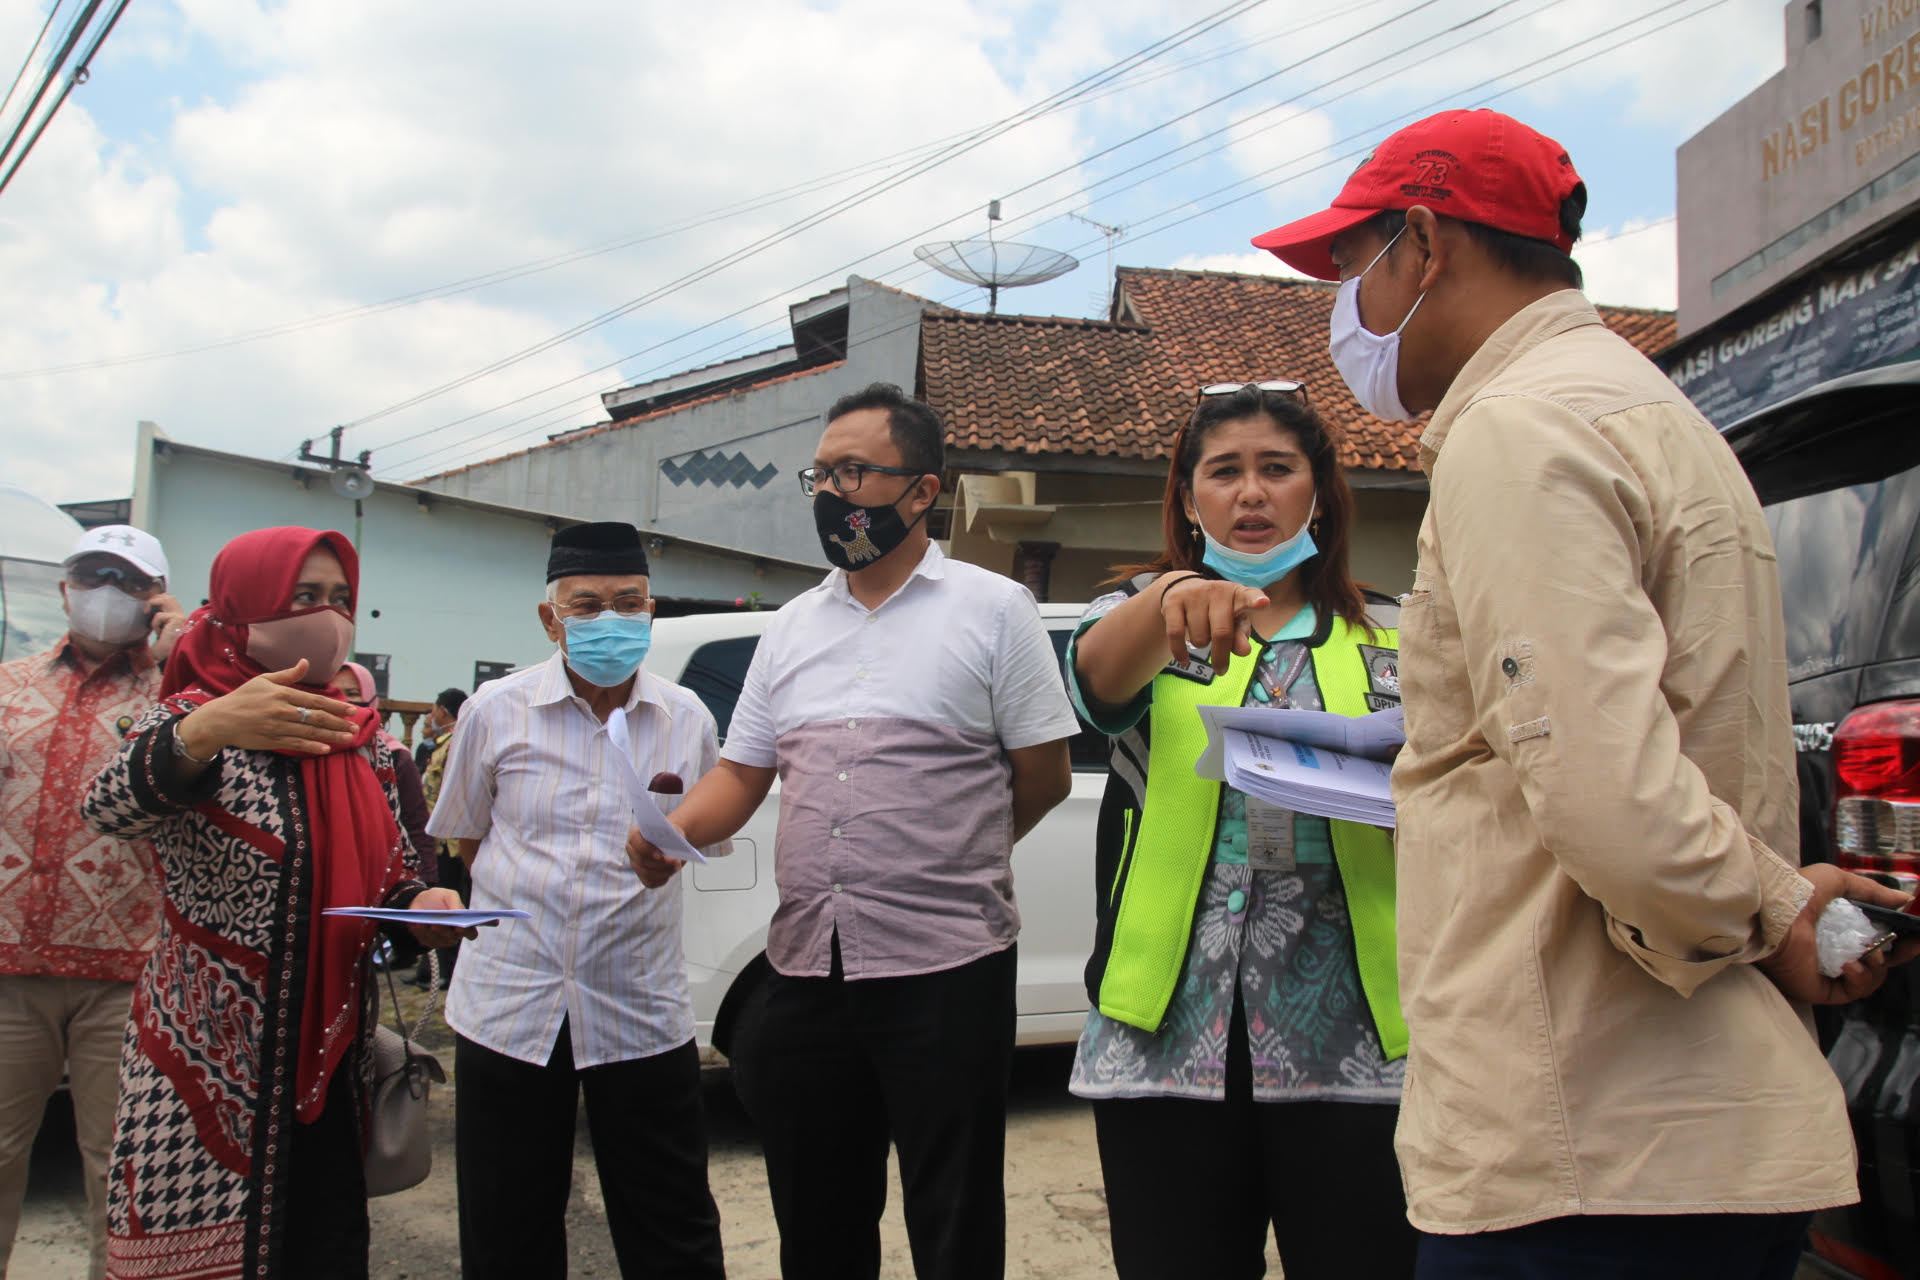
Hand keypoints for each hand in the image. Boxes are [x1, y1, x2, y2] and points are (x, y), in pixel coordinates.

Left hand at [146, 594, 189, 661]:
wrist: (172, 658)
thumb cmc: (166, 650)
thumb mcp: (160, 634)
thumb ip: (157, 624)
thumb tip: (143, 617)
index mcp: (178, 619)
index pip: (169, 601)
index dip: (158, 601)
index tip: (148, 611)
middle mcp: (181, 616)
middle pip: (169, 597)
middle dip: (155, 599)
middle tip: (146, 611)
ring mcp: (180, 617)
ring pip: (167, 599)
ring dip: (154, 603)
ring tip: (148, 613)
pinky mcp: (176, 619)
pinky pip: (159, 615)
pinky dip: (154, 623)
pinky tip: (158, 633)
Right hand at [176, 660, 360, 757]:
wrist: (220, 719)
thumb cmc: (243, 697)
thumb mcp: (263, 681)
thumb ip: (287, 675)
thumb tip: (305, 662)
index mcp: (282, 694)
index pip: (315, 700)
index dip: (336, 706)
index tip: (352, 709)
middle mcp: (282, 710)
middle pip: (316, 717)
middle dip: (338, 722)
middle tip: (356, 726)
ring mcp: (277, 727)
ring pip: (309, 732)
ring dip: (331, 735)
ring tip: (348, 738)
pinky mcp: (271, 740)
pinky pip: (295, 743)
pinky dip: (311, 746)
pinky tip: (326, 748)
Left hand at [404, 886, 478, 947]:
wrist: (421, 902)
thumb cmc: (439, 898)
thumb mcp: (448, 895)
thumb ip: (455, 902)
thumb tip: (457, 912)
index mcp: (464, 924)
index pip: (471, 933)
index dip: (467, 932)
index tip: (460, 926)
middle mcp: (455, 935)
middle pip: (452, 938)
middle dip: (444, 931)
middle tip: (436, 924)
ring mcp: (442, 940)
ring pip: (437, 941)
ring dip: (430, 932)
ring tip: (423, 923)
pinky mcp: (429, 942)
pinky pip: (426, 940)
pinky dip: (420, 932)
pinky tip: (417, 923)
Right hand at [626, 825, 684, 887]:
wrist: (672, 842)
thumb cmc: (671, 834)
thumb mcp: (673, 830)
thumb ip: (672, 834)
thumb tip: (674, 846)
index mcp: (635, 834)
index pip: (636, 842)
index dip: (647, 850)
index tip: (660, 855)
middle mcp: (632, 850)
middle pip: (642, 861)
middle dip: (660, 863)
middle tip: (676, 862)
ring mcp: (636, 864)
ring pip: (646, 873)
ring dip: (664, 872)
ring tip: (677, 867)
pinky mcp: (642, 876)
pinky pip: (650, 882)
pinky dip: (661, 880)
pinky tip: (670, 873)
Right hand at [1160, 574, 1268, 672]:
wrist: (1185, 590)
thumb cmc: (1217, 612)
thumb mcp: (1234, 623)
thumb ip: (1240, 637)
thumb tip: (1244, 652)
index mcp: (1238, 594)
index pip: (1249, 596)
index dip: (1255, 600)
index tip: (1263, 603)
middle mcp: (1218, 590)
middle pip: (1221, 632)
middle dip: (1221, 656)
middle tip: (1221, 670)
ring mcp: (1195, 594)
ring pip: (1198, 636)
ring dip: (1201, 645)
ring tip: (1202, 635)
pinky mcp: (1174, 601)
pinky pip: (1176, 633)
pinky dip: (1180, 651)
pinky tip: (1184, 660)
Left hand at [1758, 863, 1919, 1003]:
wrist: (1771, 914)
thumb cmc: (1797, 892)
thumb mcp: (1836, 881)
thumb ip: (1870, 891)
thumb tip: (1903, 898)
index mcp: (1838, 927)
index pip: (1875, 937)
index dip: (1898, 937)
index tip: (1915, 933)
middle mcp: (1835, 950)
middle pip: (1879, 961)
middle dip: (1900, 954)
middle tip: (1912, 945)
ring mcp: (1828, 971)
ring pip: (1871, 978)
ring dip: (1878, 967)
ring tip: (1869, 953)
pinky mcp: (1821, 989)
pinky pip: (1853, 992)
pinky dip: (1860, 980)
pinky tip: (1851, 965)